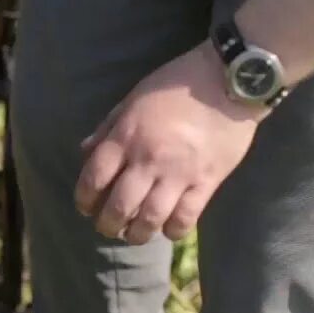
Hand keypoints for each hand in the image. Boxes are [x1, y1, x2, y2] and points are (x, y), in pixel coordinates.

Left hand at [75, 41, 268, 244]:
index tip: (86, 207)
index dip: (84, 200)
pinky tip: (168, 228)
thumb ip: (108, 128)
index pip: (93, 180)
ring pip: (149, 219)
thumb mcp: (133, 99)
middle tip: (109, 227)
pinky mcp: (207, 182)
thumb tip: (84, 153)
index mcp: (125, 138)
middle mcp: (148, 160)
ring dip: (137, 234)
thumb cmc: (177, 84)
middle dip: (107, 225)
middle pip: (118, 207)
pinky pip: (186, 218)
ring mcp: (178, 173)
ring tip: (135, 234)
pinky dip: (173, 230)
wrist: (229, 79)